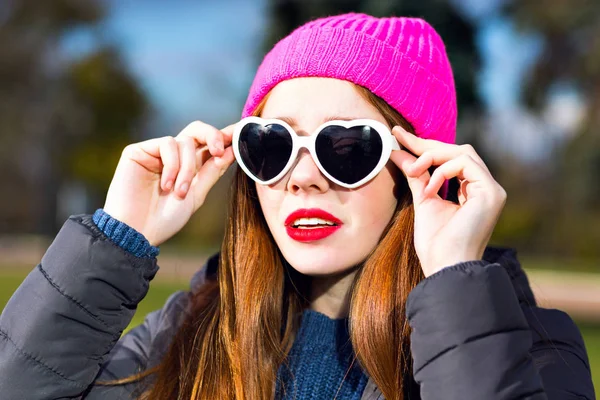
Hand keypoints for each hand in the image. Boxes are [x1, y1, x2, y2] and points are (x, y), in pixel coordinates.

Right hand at [103, 121, 235, 245]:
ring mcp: (155, 152)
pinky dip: (172, 165)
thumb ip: (212, 172)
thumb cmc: (165, 219)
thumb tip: (232, 150)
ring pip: (185, 142)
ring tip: (179, 192)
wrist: (137, 233)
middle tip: (220, 151)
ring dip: (188, 168)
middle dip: (213, 136)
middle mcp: (174, 156)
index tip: (242, 130)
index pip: (209, 144)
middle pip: (197, 130)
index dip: (225, 136)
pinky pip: (167, 144)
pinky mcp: (138, 151)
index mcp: (189, 166)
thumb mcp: (196, 195)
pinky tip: (166, 185)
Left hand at [390, 126, 506, 276]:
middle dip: (426, 145)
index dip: (424, 146)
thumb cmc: (435, 243)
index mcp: (472, 191)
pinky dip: (442, 171)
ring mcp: (491, 190)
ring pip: (462, 153)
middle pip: (457, 151)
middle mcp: (485, 188)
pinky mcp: (492, 193)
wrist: (445, 267)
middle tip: (399, 138)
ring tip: (412, 171)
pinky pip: (465, 164)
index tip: (398, 135)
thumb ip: (416, 176)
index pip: (449, 159)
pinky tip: (429, 190)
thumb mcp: (423, 201)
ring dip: (431, 157)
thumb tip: (398, 152)